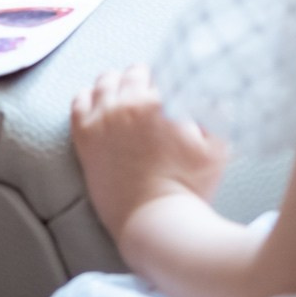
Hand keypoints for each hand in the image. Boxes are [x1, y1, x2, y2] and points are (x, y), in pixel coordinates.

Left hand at [72, 65, 228, 239]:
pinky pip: (78, 102)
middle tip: (148, 93)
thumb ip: (215, 115)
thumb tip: (211, 94)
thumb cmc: (190, 188)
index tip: (169, 93)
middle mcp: (127, 103)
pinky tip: (96, 102)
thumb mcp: (217, 148)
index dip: (167, 83)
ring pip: (104, 82)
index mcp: (160, 102)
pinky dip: (88, 96)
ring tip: (123, 94)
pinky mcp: (84, 137)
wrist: (156, 222)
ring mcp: (102, 119)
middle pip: (131, 74)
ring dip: (116, 84)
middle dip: (142, 80)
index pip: (162, 75)